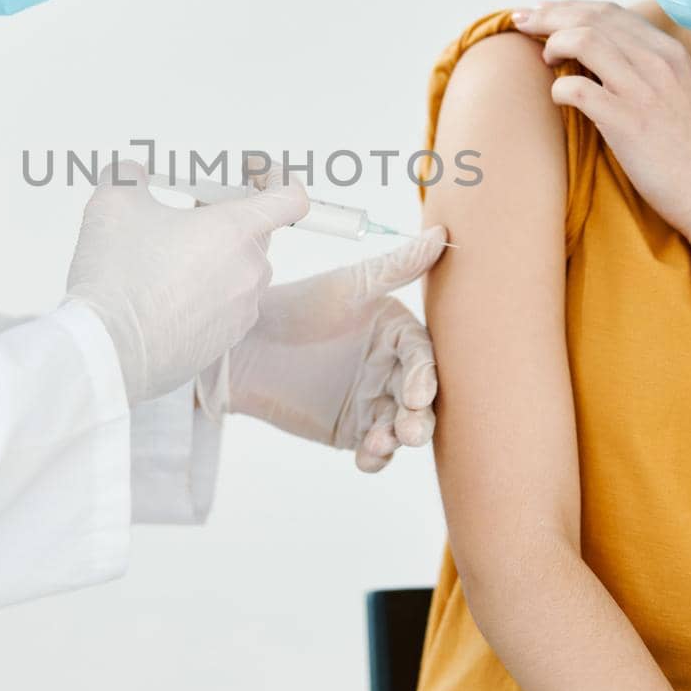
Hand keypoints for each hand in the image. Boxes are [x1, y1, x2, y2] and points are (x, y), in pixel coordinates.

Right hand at [66, 159, 309, 405]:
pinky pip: (227, 307)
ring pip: (241, 272)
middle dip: (229, 218)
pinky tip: (166, 295)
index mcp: (235, 230)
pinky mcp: (225, 341)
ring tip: (171, 258)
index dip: (278, 177)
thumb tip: (130, 174)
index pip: (290, 197)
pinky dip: (206, 295)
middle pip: (258, 232)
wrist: (108, 351)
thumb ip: (129, 175)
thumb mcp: (114, 202)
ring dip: (216, 259)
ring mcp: (240, 311)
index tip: (255, 172)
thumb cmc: (119, 281)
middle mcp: (248, 271)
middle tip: (192, 213)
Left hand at [223, 226, 447, 471]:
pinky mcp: (353, 430)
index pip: (422, 356)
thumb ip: (396, 268)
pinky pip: (373, 447)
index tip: (418, 393)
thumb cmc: (299, 306)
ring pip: (399, 425)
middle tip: (411, 431)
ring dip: (398, 437)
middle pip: (418, 396)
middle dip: (419, 416)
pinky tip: (366, 456)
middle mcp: (392, 367)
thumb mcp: (350, 287)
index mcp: (397, 332)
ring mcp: (374, 400)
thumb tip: (443, 234)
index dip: (424, 375)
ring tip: (382, 442)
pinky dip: (375, 455)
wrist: (247, 347)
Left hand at [509, 0, 690, 240]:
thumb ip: (642, 68)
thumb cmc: (688, 151)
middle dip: (548, 16)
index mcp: (670, 51)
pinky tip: (559, 99)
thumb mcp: (675, 93)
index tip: (539, 11)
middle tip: (519, 23)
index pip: (610, 11)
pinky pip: (577, 88)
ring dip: (553, 44)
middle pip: (592, 17)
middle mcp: (658, 61)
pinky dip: (559, 88)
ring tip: (544, 60)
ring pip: (584, 39)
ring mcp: (644, 89)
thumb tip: (592, 53)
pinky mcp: (628, 121)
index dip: (568, 7)